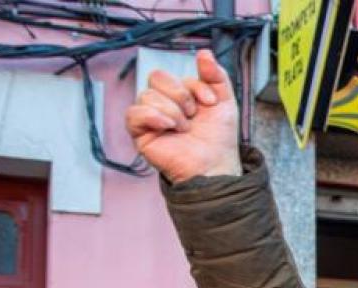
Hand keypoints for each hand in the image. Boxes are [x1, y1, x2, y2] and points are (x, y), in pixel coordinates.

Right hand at [127, 49, 241, 184]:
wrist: (216, 164)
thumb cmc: (219, 137)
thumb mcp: (224, 100)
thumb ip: (216, 75)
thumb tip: (204, 52)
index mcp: (179, 94)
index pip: (175, 74)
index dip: (194, 85)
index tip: (210, 103)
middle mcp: (162, 103)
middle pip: (156, 77)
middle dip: (180, 94)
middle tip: (193, 115)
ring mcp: (150, 119)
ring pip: (146, 95)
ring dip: (172, 111)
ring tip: (184, 128)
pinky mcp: (141, 134)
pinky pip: (133, 114)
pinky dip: (152, 116)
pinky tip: (168, 126)